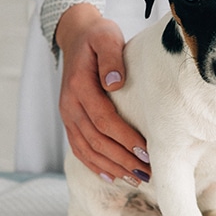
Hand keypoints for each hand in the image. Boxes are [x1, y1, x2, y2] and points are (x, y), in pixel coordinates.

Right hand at [56, 3, 150, 184]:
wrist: (77, 36)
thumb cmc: (98, 37)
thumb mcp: (106, 38)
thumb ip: (111, 57)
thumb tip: (115, 82)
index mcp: (80, 87)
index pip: (103, 119)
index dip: (124, 138)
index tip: (146, 151)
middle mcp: (70, 105)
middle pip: (96, 140)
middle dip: (122, 159)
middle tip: (148, 172)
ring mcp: (68, 115)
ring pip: (87, 149)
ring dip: (111, 167)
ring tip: (136, 179)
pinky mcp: (71, 121)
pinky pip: (79, 148)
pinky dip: (95, 165)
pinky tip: (112, 176)